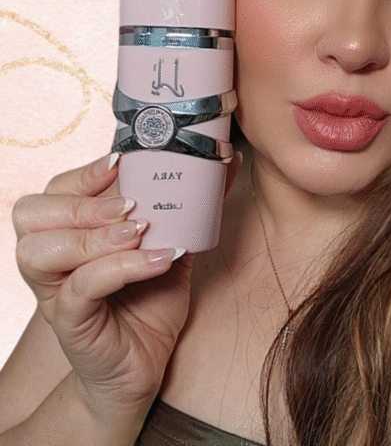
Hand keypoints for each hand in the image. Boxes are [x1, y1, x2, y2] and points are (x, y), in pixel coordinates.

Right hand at [12, 151, 241, 417]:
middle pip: (32, 214)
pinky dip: (120, 267)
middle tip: (132, 204)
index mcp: (69, 230)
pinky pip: (80, 288)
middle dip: (83, 202)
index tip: (122, 160)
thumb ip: (189, 202)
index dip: (83, 172)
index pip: (55, 188)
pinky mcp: (70, 322)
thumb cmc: (150, 301)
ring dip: (94, 234)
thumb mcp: (171, 241)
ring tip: (141, 232)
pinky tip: (157, 261)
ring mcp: (56, 291)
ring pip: (43, 249)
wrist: (146, 365)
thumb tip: (225, 158)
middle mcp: (53, 258)